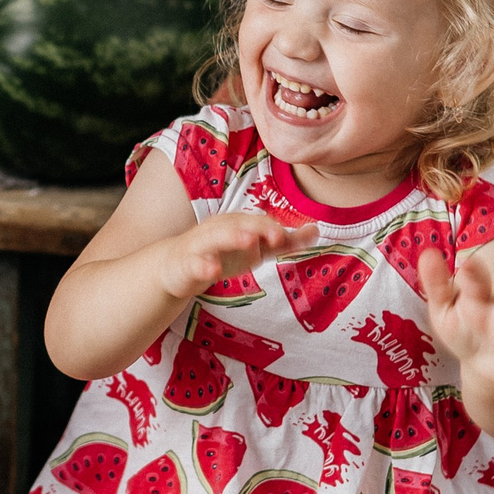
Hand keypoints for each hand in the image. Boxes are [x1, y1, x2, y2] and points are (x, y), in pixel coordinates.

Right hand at [154, 213, 317, 302]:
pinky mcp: (186, 264)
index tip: (286, 237)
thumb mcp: (254, 248)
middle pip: (239, 225)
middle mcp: (219, 229)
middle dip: (257, 228)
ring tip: (249, 242)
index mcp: (236, 223)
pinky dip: (203, 265)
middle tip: (276, 235)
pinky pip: (194, 263)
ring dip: (233, 238)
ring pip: (216, 238)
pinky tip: (213, 270)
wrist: (176, 267)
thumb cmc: (220, 254)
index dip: (271, 228)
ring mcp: (200, 245)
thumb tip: (316, 231)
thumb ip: (283, 241)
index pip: (257, 222)